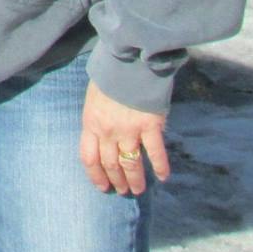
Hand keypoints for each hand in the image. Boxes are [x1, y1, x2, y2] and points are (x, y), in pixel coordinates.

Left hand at [79, 80, 169, 196]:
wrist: (128, 60)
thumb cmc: (110, 76)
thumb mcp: (94, 98)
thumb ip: (97, 119)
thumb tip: (101, 135)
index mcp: (91, 123)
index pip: (89, 158)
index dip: (95, 175)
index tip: (102, 186)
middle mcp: (108, 131)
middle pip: (110, 164)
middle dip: (116, 180)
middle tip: (122, 191)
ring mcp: (129, 130)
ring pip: (130, 163)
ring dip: (135, 180)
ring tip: (138, 190)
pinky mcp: (150, 126)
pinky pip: (155, 152)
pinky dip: (159, 167)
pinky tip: (162, 176)